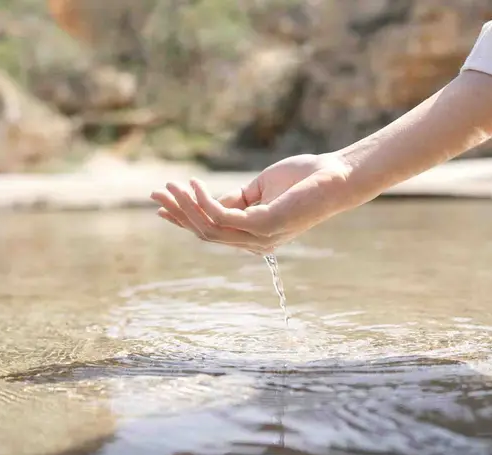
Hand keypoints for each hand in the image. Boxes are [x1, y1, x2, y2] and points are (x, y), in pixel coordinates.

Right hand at [150, 153, 350, 254]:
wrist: (337, 176)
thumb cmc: (304, 179)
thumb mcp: (260, 188)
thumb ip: (235, 199)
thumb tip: (207, 200)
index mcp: (254, 235)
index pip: (212, 231)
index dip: (184, 218)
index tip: (161, 205)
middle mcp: (255, 242)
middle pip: (205, 232)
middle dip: (178, 213)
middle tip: (155, 194)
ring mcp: (260, 237)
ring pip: (209, 227)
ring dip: (185, 206)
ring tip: (170, 186)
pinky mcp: (264, 226)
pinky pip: (223, 217)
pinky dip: (204, 201)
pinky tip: (193, 185)